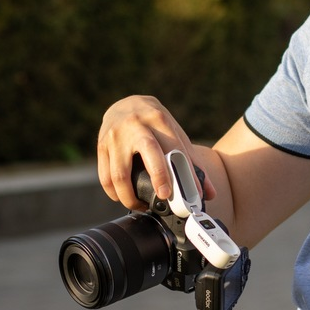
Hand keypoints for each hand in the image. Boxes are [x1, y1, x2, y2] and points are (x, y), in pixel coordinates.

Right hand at [95, 95, 213, 209]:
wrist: (126, 104)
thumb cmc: (155, 124)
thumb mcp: (174, 133)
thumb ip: (191, 161)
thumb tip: (208, 193)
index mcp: (159, 119)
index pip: (175, 147)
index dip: (186, 172)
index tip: (193, 194)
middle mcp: (136, 124)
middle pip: (148, 151)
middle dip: (159, 176)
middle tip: (165, 197)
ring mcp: (116, 135)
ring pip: (120, 173)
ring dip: (130, 196)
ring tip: (140, 205)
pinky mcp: (101, 146)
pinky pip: (105, 177)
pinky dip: (114, 193)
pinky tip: (123, 198)